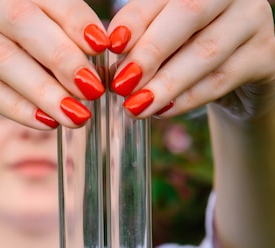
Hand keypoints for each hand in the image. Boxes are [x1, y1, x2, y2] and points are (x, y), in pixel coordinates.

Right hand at [0, 0, 108, 134]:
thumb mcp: (30, 55)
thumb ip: (59, 53)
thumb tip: (103, 70)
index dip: (76, 19)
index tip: (104, 48)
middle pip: (23, 20)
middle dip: (63, 57)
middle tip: (93, 89)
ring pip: (2, 56)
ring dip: (43, 90)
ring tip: (75, 116)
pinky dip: (16, 107)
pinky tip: (44, 123)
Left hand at [108, 0, 274, 119]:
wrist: (240, 72)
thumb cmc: (191, 48)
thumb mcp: (166, 36)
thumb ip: (144, 34)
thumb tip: (111, 49)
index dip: (136, 18)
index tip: (111, 45)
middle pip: (189, 13)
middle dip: (150, 51)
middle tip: (122, 83)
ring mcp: (254, 19)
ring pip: (205, 52)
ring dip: (166, 83)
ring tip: (136, 106)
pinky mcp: (265, 55)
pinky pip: (221, 79)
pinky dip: (188, 98)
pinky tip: (162, 111)